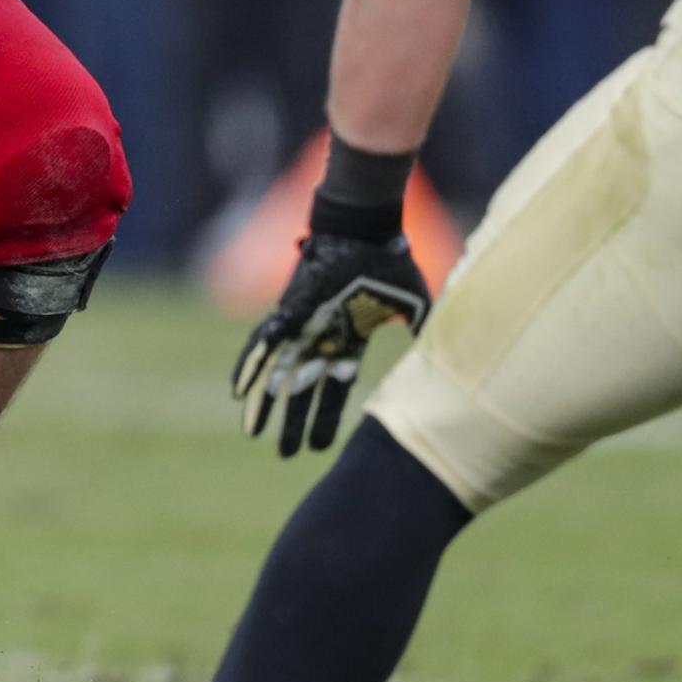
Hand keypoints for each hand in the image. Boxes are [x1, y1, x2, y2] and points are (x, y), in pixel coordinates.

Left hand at [232, 232, 432, 455]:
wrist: (365, 228)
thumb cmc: (389, 260)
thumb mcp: (415, 305)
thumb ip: (423, 332)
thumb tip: (444, 358)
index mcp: (348, 340)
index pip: (336, 390)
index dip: (327, 419)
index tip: (321, 449)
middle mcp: (321, 338)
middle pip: (304, 391)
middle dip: (294, 423)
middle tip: (286, 454)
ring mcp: (301, 326)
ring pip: (278, 374)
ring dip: (265, 404)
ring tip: (254, 434)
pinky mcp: (286, 311)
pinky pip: (262, 343)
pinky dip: (249, 366)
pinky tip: (237, 390)